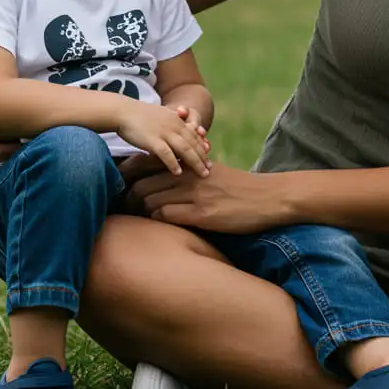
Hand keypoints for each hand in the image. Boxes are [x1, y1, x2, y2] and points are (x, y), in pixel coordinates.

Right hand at [117, 103, 211, 177]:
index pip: (194, 136)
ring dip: (195, 162)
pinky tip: (178, 173)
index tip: (208, 160)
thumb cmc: (139, 116)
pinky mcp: (152, 139)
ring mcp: (164, 132)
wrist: (123, 111)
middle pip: (193, 144)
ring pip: (184, 149)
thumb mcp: (161, 117)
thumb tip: (177, 138)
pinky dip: (173, 163)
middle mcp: (174, 126)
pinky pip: (166, 153)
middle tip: (209, 171)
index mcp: (177, 121)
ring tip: (202, 174)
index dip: (202, 149)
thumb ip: (172, 125)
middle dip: (202, 158)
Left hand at [126, 161, 290, 232]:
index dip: (129, 174)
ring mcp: (195, 194)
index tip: (120, 185)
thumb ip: (189, 174)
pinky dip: (158, 222)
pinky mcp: (202, 214)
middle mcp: (189, 176)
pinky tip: (161, 226)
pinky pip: (166, 216)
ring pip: (150, 200)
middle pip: (143, 184)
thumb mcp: (213, 174)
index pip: (147, 163)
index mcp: (190, 164)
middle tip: (125, 210)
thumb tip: (166, 183)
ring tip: (138, 221)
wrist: (269, 198)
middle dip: (128, 198)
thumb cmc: (240, 189)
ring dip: (141, 213)